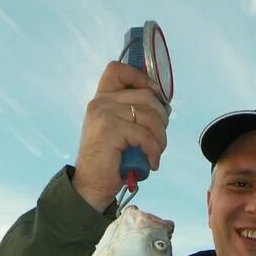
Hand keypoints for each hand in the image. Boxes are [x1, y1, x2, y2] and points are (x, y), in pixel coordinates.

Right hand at [72, 62, 170, 211]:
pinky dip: (154, 151)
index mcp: (103, 98)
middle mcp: (101, 102)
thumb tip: (164, 106)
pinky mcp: (111, 129)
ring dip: (160, 138)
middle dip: (161, 118)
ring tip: (155, 153)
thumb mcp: (121, 130)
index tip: (154, 98)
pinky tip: (151, 163)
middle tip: (159, 138)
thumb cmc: (111, 160)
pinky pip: (145, 135)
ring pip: (150, 116)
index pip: (119, 70)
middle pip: (146, 95)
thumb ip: (133, 113)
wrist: (92, 185)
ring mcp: (104, 113)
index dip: (141, 79)